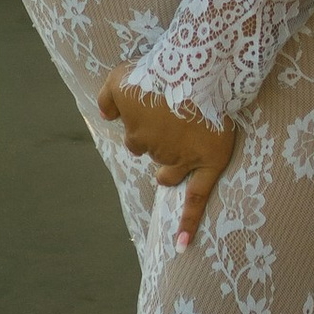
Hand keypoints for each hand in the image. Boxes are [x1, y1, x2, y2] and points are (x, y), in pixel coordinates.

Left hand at [97, 67, 238, 247]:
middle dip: (161, 142)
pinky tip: (181, 244)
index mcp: (136, 132)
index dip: (146, 127)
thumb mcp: (119, 76)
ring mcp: (181, 158)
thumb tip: (104, 115)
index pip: (135, 140)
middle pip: (154, 154)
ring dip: (171, 166)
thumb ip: (107, 97)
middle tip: (174, 119)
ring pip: (170, 173)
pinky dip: (188, 222)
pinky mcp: (209, 161)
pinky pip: (197, 198)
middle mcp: (156, 149)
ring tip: (183, 143)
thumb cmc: (157, 70)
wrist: (194, 69)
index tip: (157, 112)